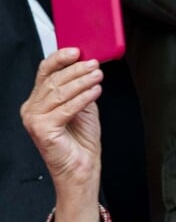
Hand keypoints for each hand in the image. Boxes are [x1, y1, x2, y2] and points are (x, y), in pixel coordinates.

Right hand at [21, 47, 103, 194]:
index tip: (77, 51)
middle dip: (76, 70)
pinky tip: (95, 91)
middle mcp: (32, 109)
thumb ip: (80, 89)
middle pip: (53, 80)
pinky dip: (82, 98)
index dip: (60, 59)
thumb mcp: (83, 107)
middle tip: (94, 65)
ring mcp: (34, 119)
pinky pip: (66, 109)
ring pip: (59, 92)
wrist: (81, 171)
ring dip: (82, 82)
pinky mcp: (42, 130)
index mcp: (38, 102)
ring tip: (97, 76)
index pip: (45, 72)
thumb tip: (88, 68)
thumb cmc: (81, 144)